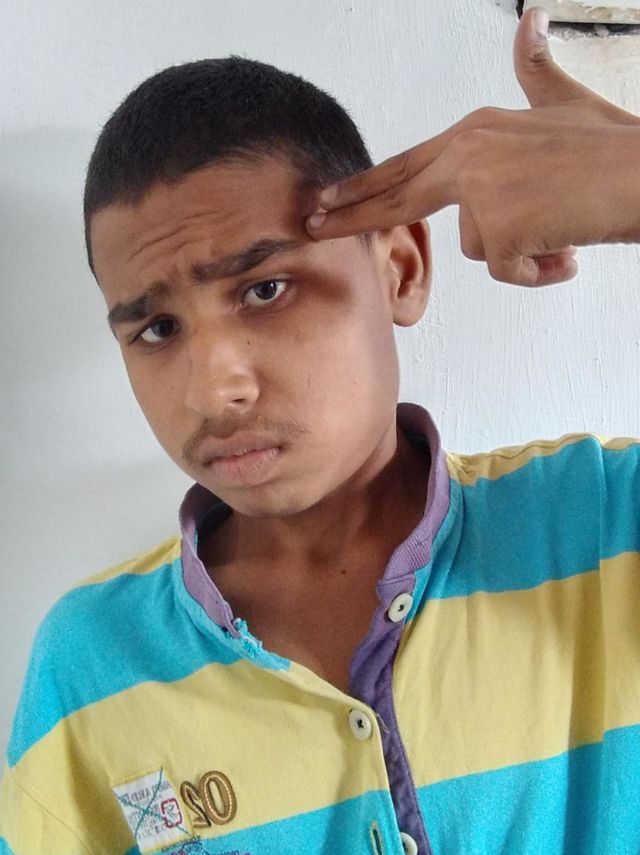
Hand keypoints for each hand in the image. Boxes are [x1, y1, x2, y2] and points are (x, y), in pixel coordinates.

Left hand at [306, 7, 639, 285]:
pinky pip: (504, 268)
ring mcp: (481, 190)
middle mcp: (470, 154)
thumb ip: (536, 70)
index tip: (328, 196)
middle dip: (350, 214)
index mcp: (475, 131)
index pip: (405, 164)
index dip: (363, 184)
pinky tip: (565, 246)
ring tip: (560, 229)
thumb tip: (531, 22)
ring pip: (477, 247)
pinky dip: (537, 268)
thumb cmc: (609, 148)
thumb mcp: (565, 102)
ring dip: (520, 252)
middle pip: (397, 195)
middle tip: (309, 225)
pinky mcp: (498, 227)